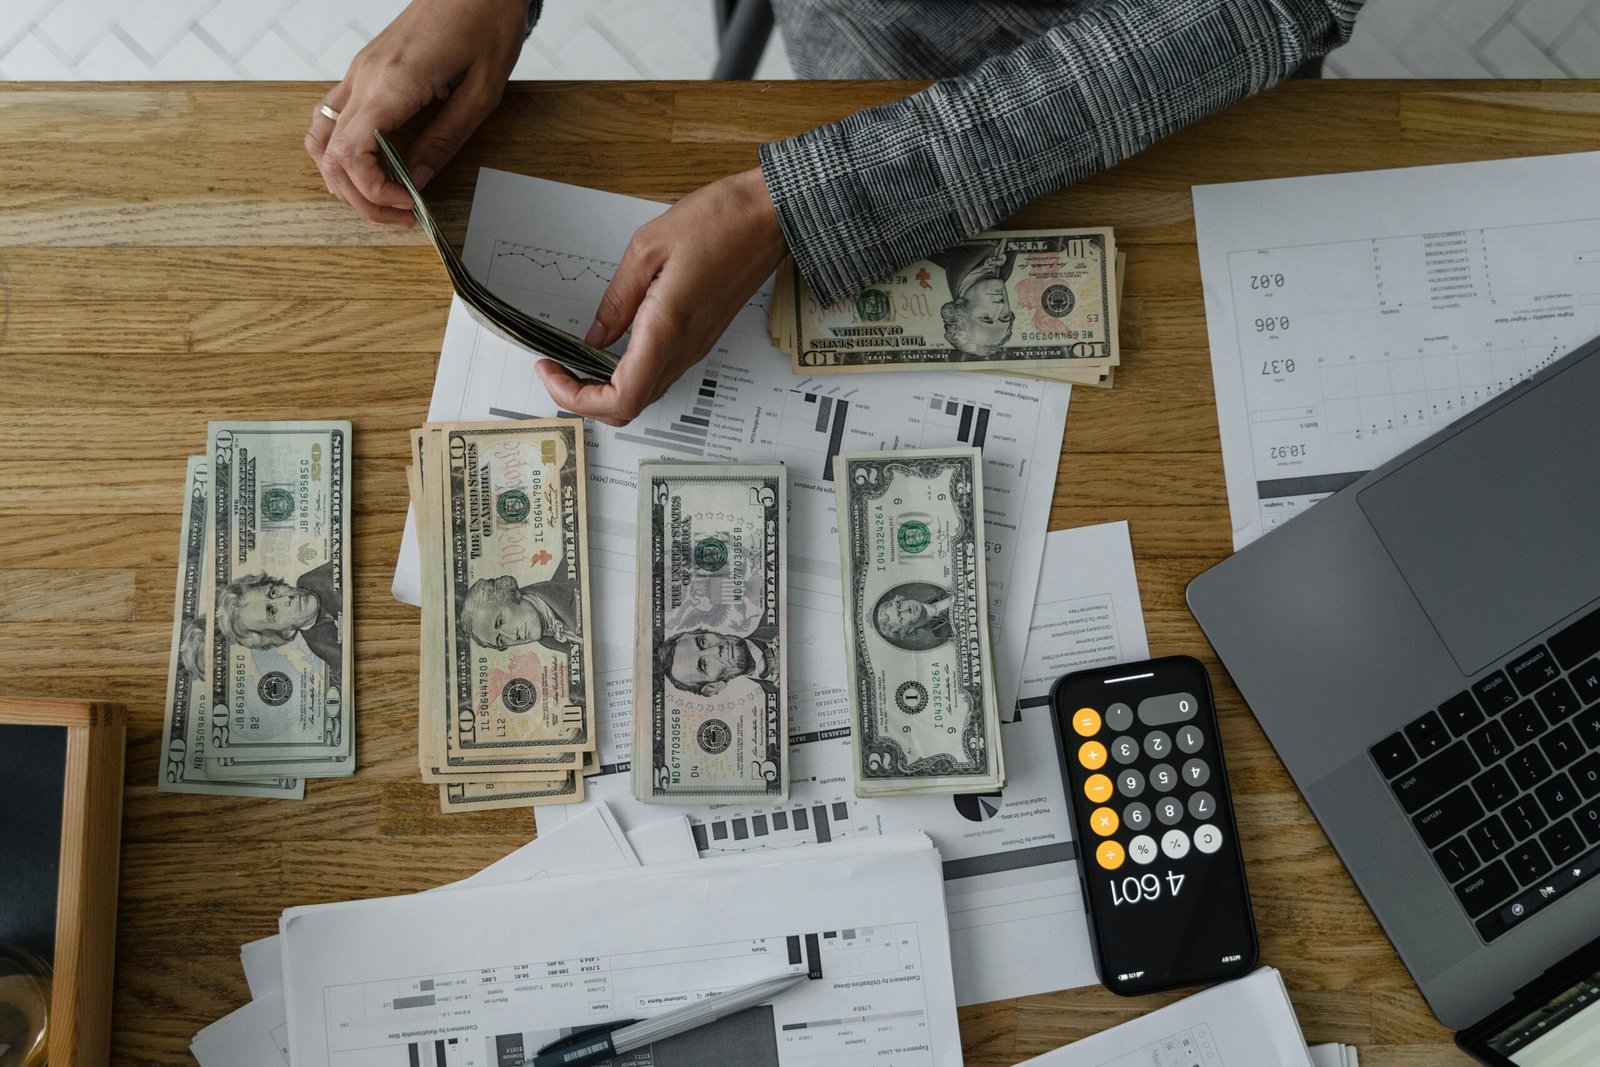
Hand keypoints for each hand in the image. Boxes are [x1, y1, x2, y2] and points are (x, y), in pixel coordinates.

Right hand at [305, 0, 526, 224]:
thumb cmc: (485, 24)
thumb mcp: (481, 93)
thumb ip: (445, 140)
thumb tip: (417, 181)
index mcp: (390, 83)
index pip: (350, 153)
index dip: (372, 191)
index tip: (407, 204)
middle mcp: (363, 77)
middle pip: (330, 153)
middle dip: (359, 196)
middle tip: (398, 216)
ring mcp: (359, 72)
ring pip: (321, 135)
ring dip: (342, 175)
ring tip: (380, 197)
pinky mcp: (365, 70)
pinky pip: (333, 115)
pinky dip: (342, 149)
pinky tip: (373, 165)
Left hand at [536, 167, 787, 425]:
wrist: (770, 218)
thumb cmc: (720, 222)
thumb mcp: (648, 249)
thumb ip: (617, 300)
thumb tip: (596, 336)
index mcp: (667, 329)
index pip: (620, 398)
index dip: (578, 397)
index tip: (552, 370)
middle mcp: (684, 349)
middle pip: (630, 408)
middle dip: (585, 398)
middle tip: (557, 368)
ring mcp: (695, 347)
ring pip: (644, 393)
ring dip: (605, 388)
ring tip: (575, 358)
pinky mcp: (701, 338)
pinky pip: (659, 372)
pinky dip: (626, 374)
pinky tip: (609, 347)